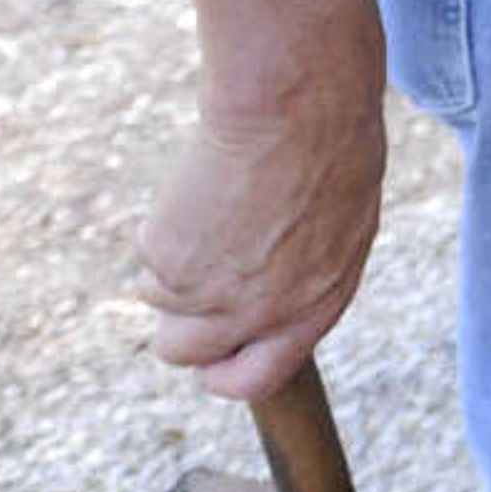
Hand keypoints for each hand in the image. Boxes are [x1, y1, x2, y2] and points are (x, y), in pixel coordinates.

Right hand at [137, 93, 386, 399]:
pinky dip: (161, 226)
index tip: (209, 358)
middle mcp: (259, 312)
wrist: (299, 112)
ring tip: (209, 210)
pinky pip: (146, 253)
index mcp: (315, 306)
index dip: (223, 374)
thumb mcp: (344, 226)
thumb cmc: (335, 151)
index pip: (257, 379)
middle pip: (184, 353)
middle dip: (175, 325)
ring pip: (154, 299)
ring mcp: (209, 290)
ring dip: (169, 263)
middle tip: (184, 282)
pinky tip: (200, 189)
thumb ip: (305, 274)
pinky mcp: (168, 258)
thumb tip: (271, 299)